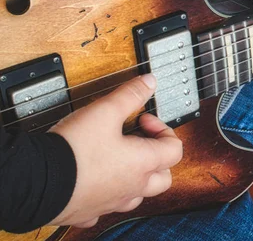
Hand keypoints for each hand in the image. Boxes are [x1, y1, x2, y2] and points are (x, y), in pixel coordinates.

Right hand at [48, 74, 182, 227]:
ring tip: (120, 159)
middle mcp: (132, 187)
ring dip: (136, 177)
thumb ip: (130, 95)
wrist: (36, 182)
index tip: (142, 120)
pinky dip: (106, 193)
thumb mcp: (105, 111)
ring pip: (137, 194)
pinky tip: (95, 180)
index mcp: (142, 163)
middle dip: (157, 157)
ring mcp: (111, 202)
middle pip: (163, 177)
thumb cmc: (73, 151)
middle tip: (139, 141)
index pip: (175, 149)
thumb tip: (149, 83)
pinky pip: (106, 206)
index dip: (163, 129)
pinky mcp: (88, 211)